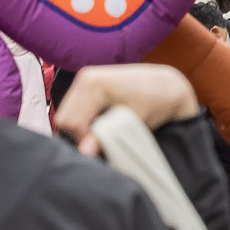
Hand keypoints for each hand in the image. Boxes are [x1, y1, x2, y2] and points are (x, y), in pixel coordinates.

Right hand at [53, 63, 201, 155]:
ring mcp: (83, 79)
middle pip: (64, 119)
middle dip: (79, 135)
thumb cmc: (155, 102)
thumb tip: (84, 151)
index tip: (102, 147)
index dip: (84, 140)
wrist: (165, 86)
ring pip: (65, 115)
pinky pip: (72, 109)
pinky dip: (82, 120)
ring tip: (103, 132)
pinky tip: (100, 123)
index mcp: (94, 84)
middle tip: (102, 142)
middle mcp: (84, 78)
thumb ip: (106, 136)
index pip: (72, 122)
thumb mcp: (134, 122)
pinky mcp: (85, 84)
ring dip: (80, 129)